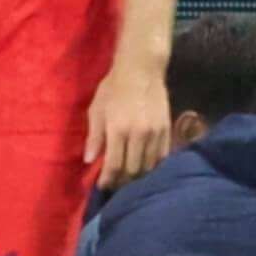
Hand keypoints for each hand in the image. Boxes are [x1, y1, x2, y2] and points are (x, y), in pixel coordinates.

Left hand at [85, 58, 170, 187]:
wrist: (141, 69)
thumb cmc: (113, 88)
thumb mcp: (97, 109)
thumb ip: (94, 136)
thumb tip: (89, 160)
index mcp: (118, 129)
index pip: (114, 165)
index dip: (108, 180)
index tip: (102, 186)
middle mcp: (138, 134)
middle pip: (132, 170)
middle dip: (122, 181)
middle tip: (115, 184)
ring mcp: (155, 133)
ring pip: (148, 166)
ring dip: (138, 176)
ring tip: (129, 179)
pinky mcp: (167, 130)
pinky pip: (162, 157)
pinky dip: (153, 166)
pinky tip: (146, 167)